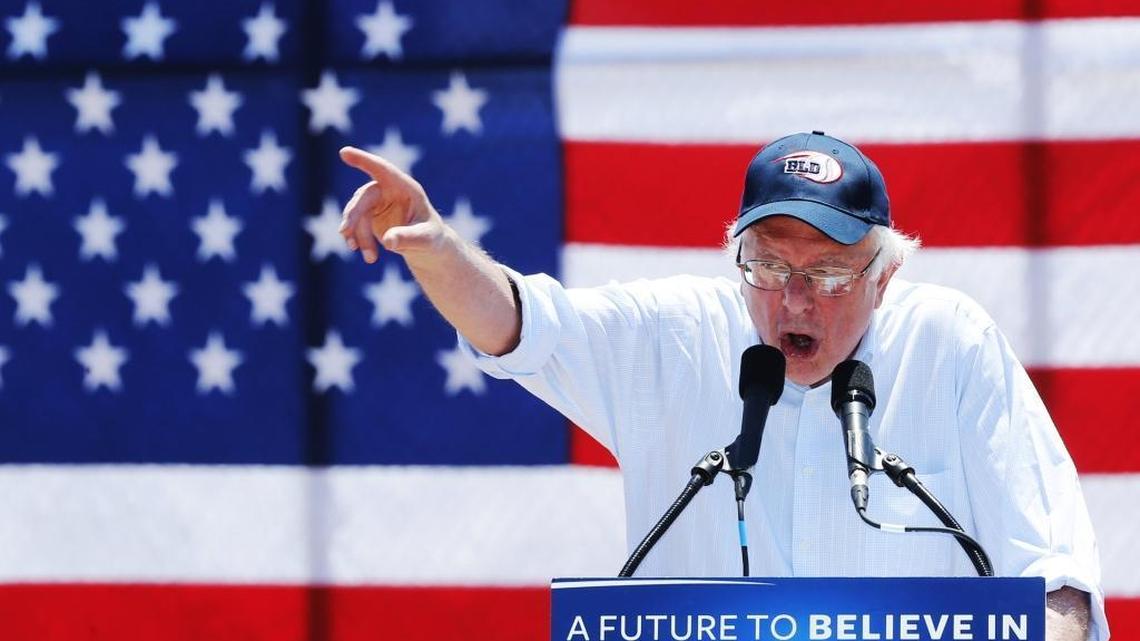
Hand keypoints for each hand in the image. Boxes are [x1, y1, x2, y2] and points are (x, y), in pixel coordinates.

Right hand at [338, 146, 444, 263]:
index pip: (383, 170)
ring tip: (371, 258)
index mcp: (407, 188)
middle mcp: (390, 191)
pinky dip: (358, 240)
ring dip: (358, 235)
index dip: (364, 160)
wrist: (427, 248)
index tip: (344, 152)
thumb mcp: (425, 239)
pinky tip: (369, 256)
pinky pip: (356, 225)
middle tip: (344, 232)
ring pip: (357, 214)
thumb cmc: (432, 239)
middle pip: (364, 196)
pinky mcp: (370, 215)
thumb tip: (389, 240)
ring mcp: (378, 202)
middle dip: (353, 214)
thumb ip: (409, 237)